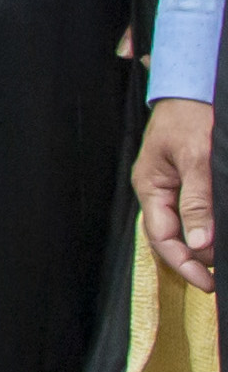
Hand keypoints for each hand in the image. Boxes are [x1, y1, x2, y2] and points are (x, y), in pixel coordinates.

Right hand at [136, 98, 215, 292]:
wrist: (193, 89)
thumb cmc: (189, 117)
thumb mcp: (197, 159)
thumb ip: (197, 202)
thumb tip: (198, 243)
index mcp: (150, 186)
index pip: (161, 237)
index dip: (183, 263)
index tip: (207, 282)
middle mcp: (158, 192)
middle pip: (171, 237)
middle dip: (195, 258)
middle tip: (219, 273)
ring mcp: (171, 188)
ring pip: (185, 228)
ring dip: (203, 244)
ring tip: (221, 256)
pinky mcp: (186, 183)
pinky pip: (194, 214)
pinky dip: (207, 227)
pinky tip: (218, 234)